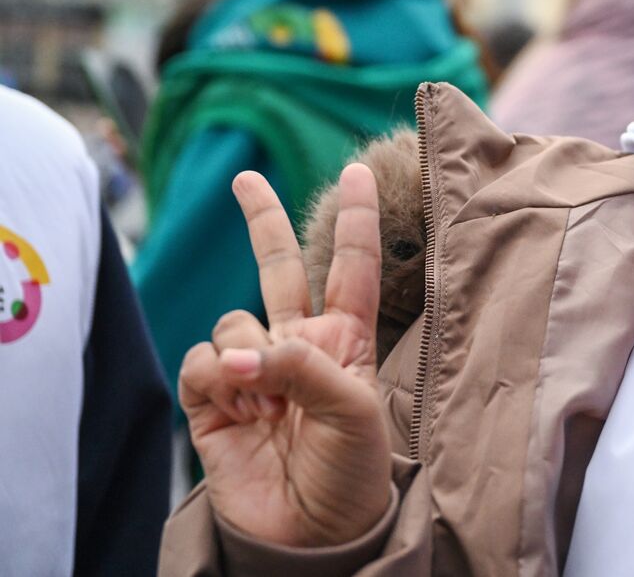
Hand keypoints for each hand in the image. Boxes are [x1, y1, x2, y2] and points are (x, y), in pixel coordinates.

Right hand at [178, 163, 391, 546]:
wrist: (313, 533)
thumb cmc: (353, 471)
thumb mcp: (354, 411)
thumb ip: (304, 365)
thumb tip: (241, 352)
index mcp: (347, 338)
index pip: (352, 266)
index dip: (356, 219)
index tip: (360, 171)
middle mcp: (300, 343)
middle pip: (278, 267)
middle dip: (262, 221)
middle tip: (245, 180)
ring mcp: (256, 367)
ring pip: (235, 319)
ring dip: (248, 351)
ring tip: (268, 399)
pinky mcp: (213, 397)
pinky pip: (203, 358)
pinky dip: (217, 376)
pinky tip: (238, 406)